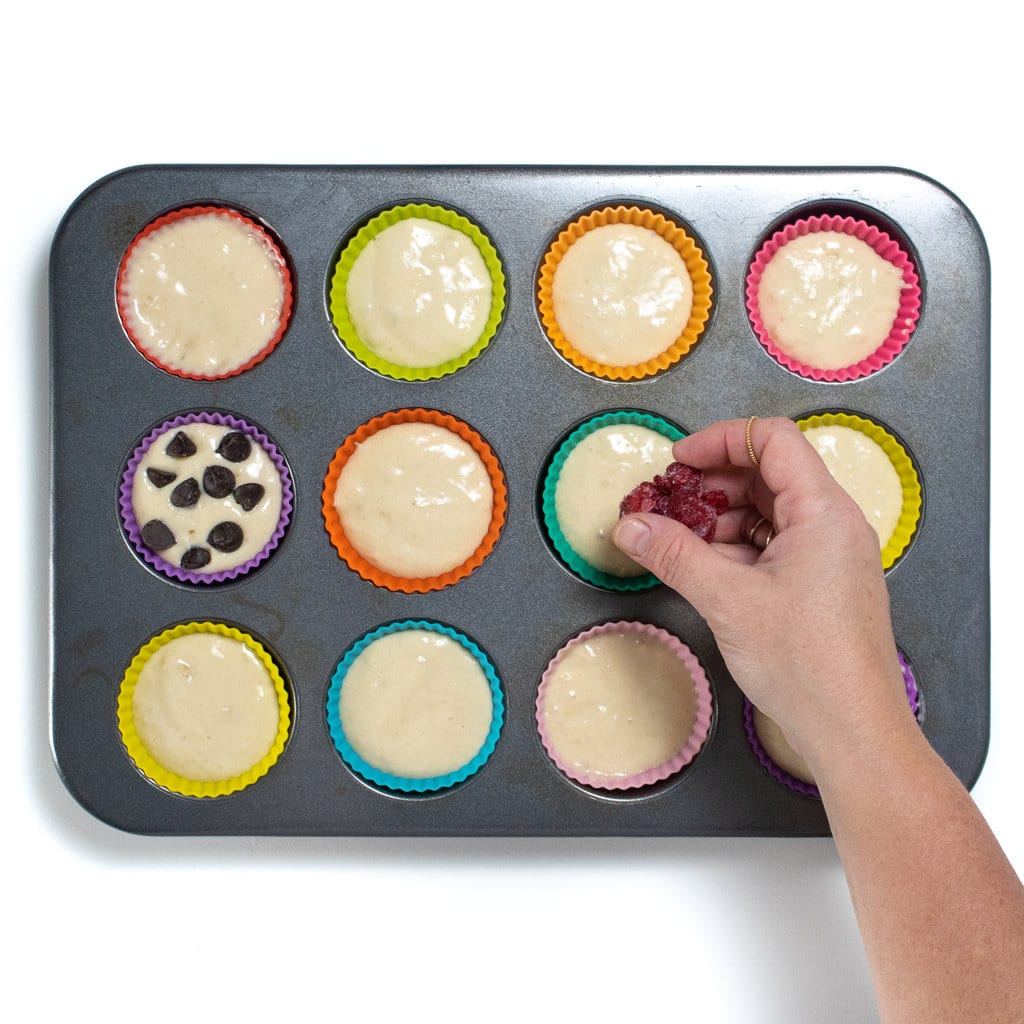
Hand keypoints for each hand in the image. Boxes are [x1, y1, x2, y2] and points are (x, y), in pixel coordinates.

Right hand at [612, 416, 912, 771]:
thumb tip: (630, 526)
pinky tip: (705, 570)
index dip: (720, 440)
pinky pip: (775, 545)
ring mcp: (830, 555)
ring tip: (679, 544)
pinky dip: (737, 549)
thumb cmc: (807, 664)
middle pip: (768, 474)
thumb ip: (674, 554)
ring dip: (721, 519)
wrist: (851, 730)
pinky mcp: (821, 584)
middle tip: (667, 507)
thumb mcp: (727, 600)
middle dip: (712, 485)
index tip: (677, 463)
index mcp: (823, 511)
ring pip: (769, 512)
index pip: (772, 440)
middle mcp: (833, 524)